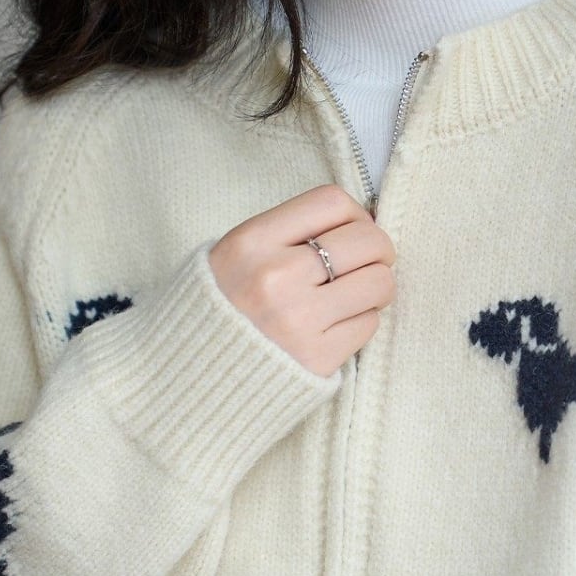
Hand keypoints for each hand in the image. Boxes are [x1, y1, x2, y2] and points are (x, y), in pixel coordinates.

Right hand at [208, 184, 395, 376]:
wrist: (197, 374)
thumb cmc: (226, 308)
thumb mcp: (238, 255)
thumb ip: (291, 234)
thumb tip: (361, 223)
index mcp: (251, 242)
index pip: (331, 201)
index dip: (355, 214)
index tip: (355, 230)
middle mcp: (275, 277)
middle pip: (366, 240)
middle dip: (379, 250)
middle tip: (370, 263)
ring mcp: (298, 319)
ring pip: (379, 282)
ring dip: (377, 287)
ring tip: (356, 296)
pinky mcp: (318, 357)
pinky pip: (369, 323)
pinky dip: (361, 321)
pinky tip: (338, 325)